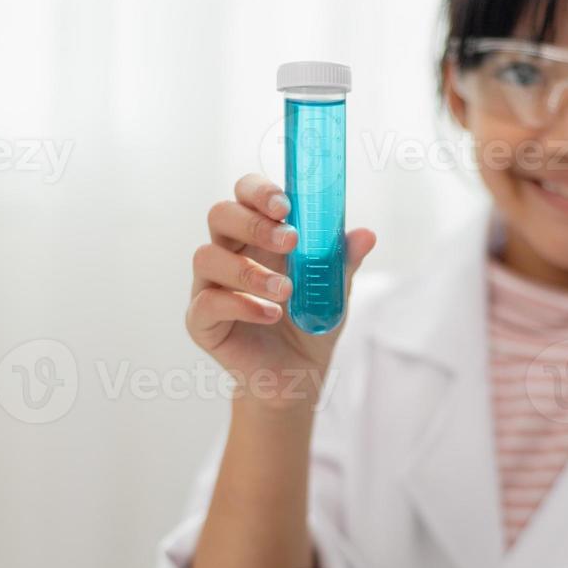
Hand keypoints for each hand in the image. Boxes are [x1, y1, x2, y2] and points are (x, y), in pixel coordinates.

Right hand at [188, 173, 375, 407]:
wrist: (297, 377)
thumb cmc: (308, 323)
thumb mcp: (334, 291)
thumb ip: (342, 262)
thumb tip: (366, 235)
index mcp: (256, 235)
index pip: (244, 194)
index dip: (259, 191)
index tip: (287, 206)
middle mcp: (227, 253)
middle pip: (219, 214)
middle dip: (254, 223)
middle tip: (290, 241)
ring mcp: (209, 286)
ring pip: (206, 257)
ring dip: (249, 269)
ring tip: (286, 290)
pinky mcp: (201, 322)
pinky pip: (206, 303)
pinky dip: (241, 305)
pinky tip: (271, 314)